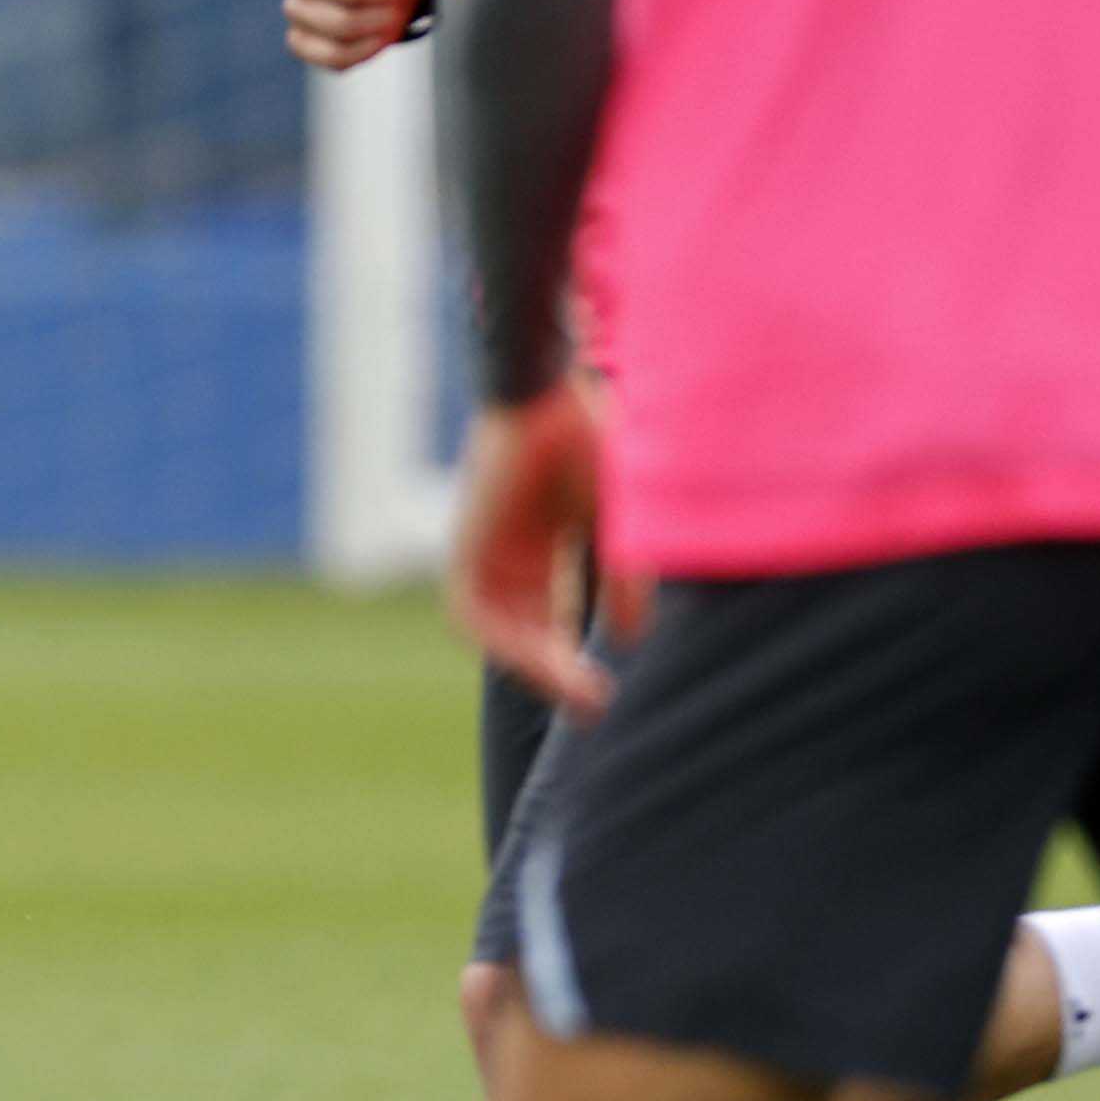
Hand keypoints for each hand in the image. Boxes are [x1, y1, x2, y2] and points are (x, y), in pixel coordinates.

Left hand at [451, 384, 614, 715]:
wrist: (547, 392)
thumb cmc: (590, 439)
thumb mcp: (619, 521)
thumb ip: (624, 577)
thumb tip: (633, 639)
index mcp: (547, 544)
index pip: (558, 619)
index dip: (581, 656)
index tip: (609, 692)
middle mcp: (512, 553)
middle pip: (530, 633)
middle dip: (560, 673)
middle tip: (596, 708)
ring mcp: (486, 551)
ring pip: (503, 630)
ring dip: (537, 664)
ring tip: (578, 692)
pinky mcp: (466, 547)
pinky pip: (474, 613)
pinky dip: (506, 639)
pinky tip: (547, 658)